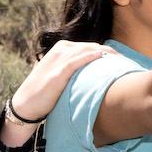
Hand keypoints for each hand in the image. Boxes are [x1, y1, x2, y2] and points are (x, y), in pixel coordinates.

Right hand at [2, 40, 116, 146]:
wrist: (26, 105)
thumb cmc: (45, 91)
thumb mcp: (61, 74)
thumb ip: (76, 69)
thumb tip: (97, 73)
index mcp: (63, 48)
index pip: (90, 47)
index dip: (107, 51)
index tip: (121, 58)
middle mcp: (61, 49)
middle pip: (92, 47)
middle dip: (110, 52)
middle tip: (125, 60)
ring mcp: (58, 59)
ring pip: (87, 51)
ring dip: (105, 54)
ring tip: (120, 60)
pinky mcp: (58, 71)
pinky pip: (77, 60)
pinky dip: (91, 57)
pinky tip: (103, 57)